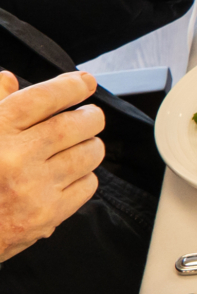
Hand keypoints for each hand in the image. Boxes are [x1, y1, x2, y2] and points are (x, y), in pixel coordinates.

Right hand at [0, 70, 105, 261]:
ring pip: (88, 154)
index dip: (70, 86)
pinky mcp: (48, 214)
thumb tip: (9, 79)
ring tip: (81, 144)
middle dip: (90, 116)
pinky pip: (88, 184)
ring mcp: (34, 187)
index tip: (85, 81)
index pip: (42, 98)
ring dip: (91, 145)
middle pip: (75, 124)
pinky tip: (69, 174)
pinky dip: (85, 175)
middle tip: (89, 116)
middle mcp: (15, 157)